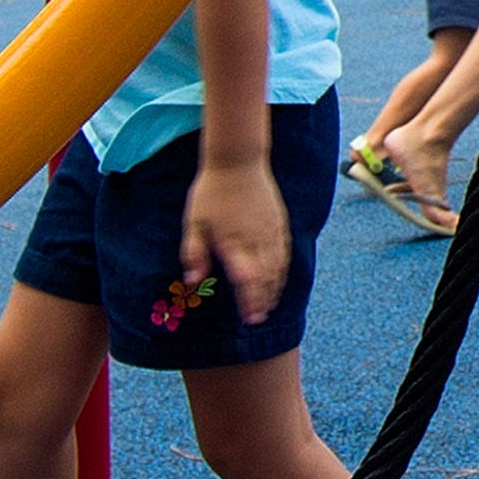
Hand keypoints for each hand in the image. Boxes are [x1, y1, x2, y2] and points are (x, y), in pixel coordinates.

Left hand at [180, 153, 289, 322]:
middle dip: (263, 300)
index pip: (247, 280)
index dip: (250, 302)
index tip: (250, 318)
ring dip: (274, 288)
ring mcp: (271, 231)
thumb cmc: (211, 192)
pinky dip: (282, 270)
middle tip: (258, 318)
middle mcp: (257, 240)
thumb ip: (195, 253)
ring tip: (269, 303)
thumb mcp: (194, 223)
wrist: (238, 160)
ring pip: (278, 268)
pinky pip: (285, 253)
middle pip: (266, 278)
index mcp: (234, 242)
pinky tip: (278, 277)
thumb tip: (194, 281)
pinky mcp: (279, 222)